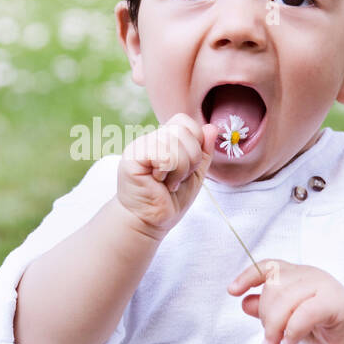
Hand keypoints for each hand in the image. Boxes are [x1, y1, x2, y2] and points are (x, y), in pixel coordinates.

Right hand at [117, 114, 216, 238]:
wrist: (150, 222)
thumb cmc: (170, 200)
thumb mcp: (195, 174)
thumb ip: (203, 152)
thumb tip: (211, 127)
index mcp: (164, 139)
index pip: (185, 121)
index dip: (195, 141)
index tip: (188, 166)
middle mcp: (150, 138)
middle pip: (183, 131)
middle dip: (191, 160)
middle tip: (178, 178)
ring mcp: (140, 146)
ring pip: (175, 143)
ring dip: (179, 170)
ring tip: (168, 182)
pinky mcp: (132, 157)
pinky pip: (164, 154)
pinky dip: (168, 172)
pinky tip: (158, 182)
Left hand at [227, 259, 343, 343]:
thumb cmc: (324, 326)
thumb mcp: (290, 318)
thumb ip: (269, 310)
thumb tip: (244, 302)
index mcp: (297, 274)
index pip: (267, 266)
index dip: (247, 276)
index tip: (232, 292)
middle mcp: (309, 275)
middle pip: (273, 288)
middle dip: (265, 318)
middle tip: (268, 341)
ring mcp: (323, 286)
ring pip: (286, 300)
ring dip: (276, 328)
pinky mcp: (335, 303)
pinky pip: (305, 313)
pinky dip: (293, 330)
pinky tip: (291, 343)